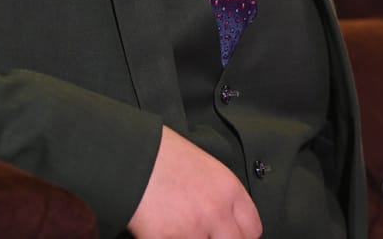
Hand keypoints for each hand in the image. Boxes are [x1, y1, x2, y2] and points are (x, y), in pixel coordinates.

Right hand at [128, 126, 261, 238]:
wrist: (129, 152)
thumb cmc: (162, 152)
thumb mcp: (204, 167)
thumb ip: (219, 195)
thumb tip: (223, 219)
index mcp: (228, 189)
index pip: (252, 230)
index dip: (241, 236)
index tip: (231, 235)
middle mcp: (216, 212)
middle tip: (204, 234)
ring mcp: (192, 229)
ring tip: (179, 228)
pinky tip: (160, 230)